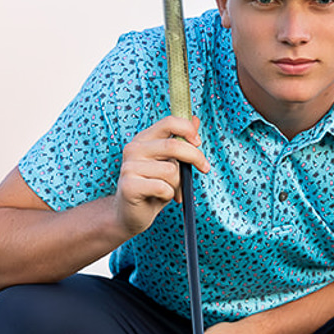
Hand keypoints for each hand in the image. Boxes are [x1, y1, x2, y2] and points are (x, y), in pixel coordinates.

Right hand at [113, 118, 208, 239]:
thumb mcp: (169, 162)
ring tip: (170, 190)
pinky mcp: (129, 186)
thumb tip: (194, 119)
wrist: (130, 214)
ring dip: (178, 184)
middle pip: (173, 146)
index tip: (198, 143)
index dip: (187, 129)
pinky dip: (168, 195)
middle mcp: (134, 149)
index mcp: (143, 139)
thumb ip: (180, 142)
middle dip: (195, 157)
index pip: (168, 123)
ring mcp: (129, 167)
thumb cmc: (152, 187)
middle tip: (205, 168)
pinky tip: (160, 197)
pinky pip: (163, 188)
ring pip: (171, 171)